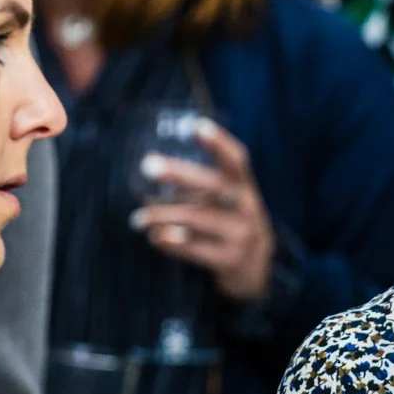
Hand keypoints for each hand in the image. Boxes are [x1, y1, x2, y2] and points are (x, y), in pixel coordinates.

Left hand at [132, 118, 274, 302]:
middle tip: (148, 166)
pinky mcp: (230, 260)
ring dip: (163, 216)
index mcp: (243, 186)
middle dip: (180, 174)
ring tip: (137, 218)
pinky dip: (173, 243)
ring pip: (198, 219)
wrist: (256, 267)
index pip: (236, 160)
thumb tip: (150, 167)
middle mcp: (246, 207)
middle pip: (214, 185)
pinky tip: (155, 238)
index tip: (196, 126)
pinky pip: (197, 250)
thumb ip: (200, 183)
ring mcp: (241, 235)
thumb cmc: (227, 221)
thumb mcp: (226, 199)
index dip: (219, 143)